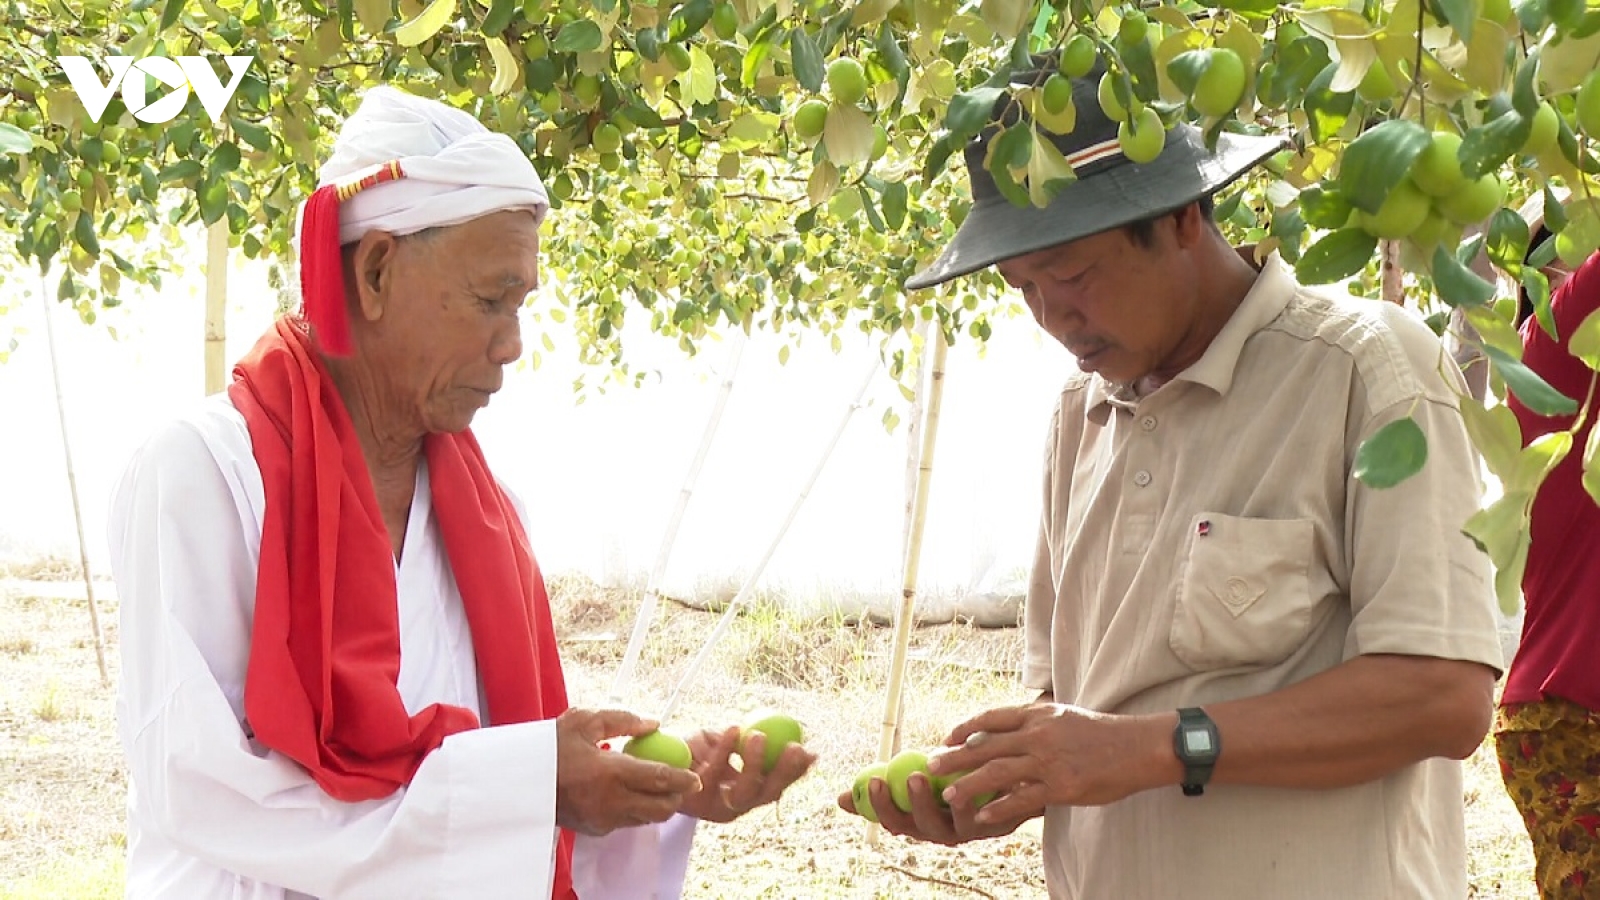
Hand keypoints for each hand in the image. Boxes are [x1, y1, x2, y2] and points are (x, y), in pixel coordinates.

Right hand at [553, 708, 701, 835]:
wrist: (519, 782)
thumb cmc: (551, 747)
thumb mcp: (583, 721)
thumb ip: (622, 720)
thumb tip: (653, 724)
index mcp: (610, 772)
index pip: (659, 779)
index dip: (683, 779)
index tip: (695, 776)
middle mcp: (611, 801)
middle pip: (660, 808)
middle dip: (677, 798)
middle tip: (681, 783)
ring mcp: (604, 819)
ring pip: (646, 818)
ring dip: (658, 805)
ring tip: (657, 786)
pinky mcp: (597, 829)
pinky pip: (627, 821)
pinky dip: (637, 809)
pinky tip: (630, 792)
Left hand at [678, 726, 816, 822]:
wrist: (656, 758)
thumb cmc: (697, 749)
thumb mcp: (729, 744)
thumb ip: (757, 743)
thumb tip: (796, 734)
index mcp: (747, 795)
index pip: (778, 786)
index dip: (797, 773)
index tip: (811, 753)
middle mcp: (735, 807)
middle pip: (767, 794)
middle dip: (784, 773)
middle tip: (794, 746)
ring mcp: (715, 806)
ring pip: (744, 790)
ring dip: (755, 763)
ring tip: (758, 735)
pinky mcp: (694, 799)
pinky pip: (716, 772)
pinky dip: (726, 750)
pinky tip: (733, 729)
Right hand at [835, 764, 1030, 845]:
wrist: (1001, 778)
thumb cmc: (949, 779)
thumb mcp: (914, 779)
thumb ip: (883, 787)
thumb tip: (839, 800)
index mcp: (917, 823)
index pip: (892, 821)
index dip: (880, 806)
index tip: (873, 781)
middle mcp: (941, 832)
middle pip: (920, 828)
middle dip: (913, 805)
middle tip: (908, 778)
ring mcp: (969, 830)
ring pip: (953, 825)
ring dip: (944, 803)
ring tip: (932, 776)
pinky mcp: (997, 824)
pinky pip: (986, 816)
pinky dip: (975, 798)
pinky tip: (971, 779)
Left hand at [925, 703, 1171, 825]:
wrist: (1137, 747)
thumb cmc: (1100, 733)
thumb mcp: (1063, 716)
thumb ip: (1034, 723)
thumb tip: (1003, 732)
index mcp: (1038, 714)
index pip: (991, 718)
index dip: (965, 728)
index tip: (947, 737)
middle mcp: (1038, 734)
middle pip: (985, 745)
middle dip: (955, 757)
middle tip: (931, 766)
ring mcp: (1048, 761)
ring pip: (997, 773)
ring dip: (968, 785)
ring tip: (948, 795)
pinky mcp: (1061, 786)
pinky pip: (1022, 799)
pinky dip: (998, 809)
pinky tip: (982, 816)